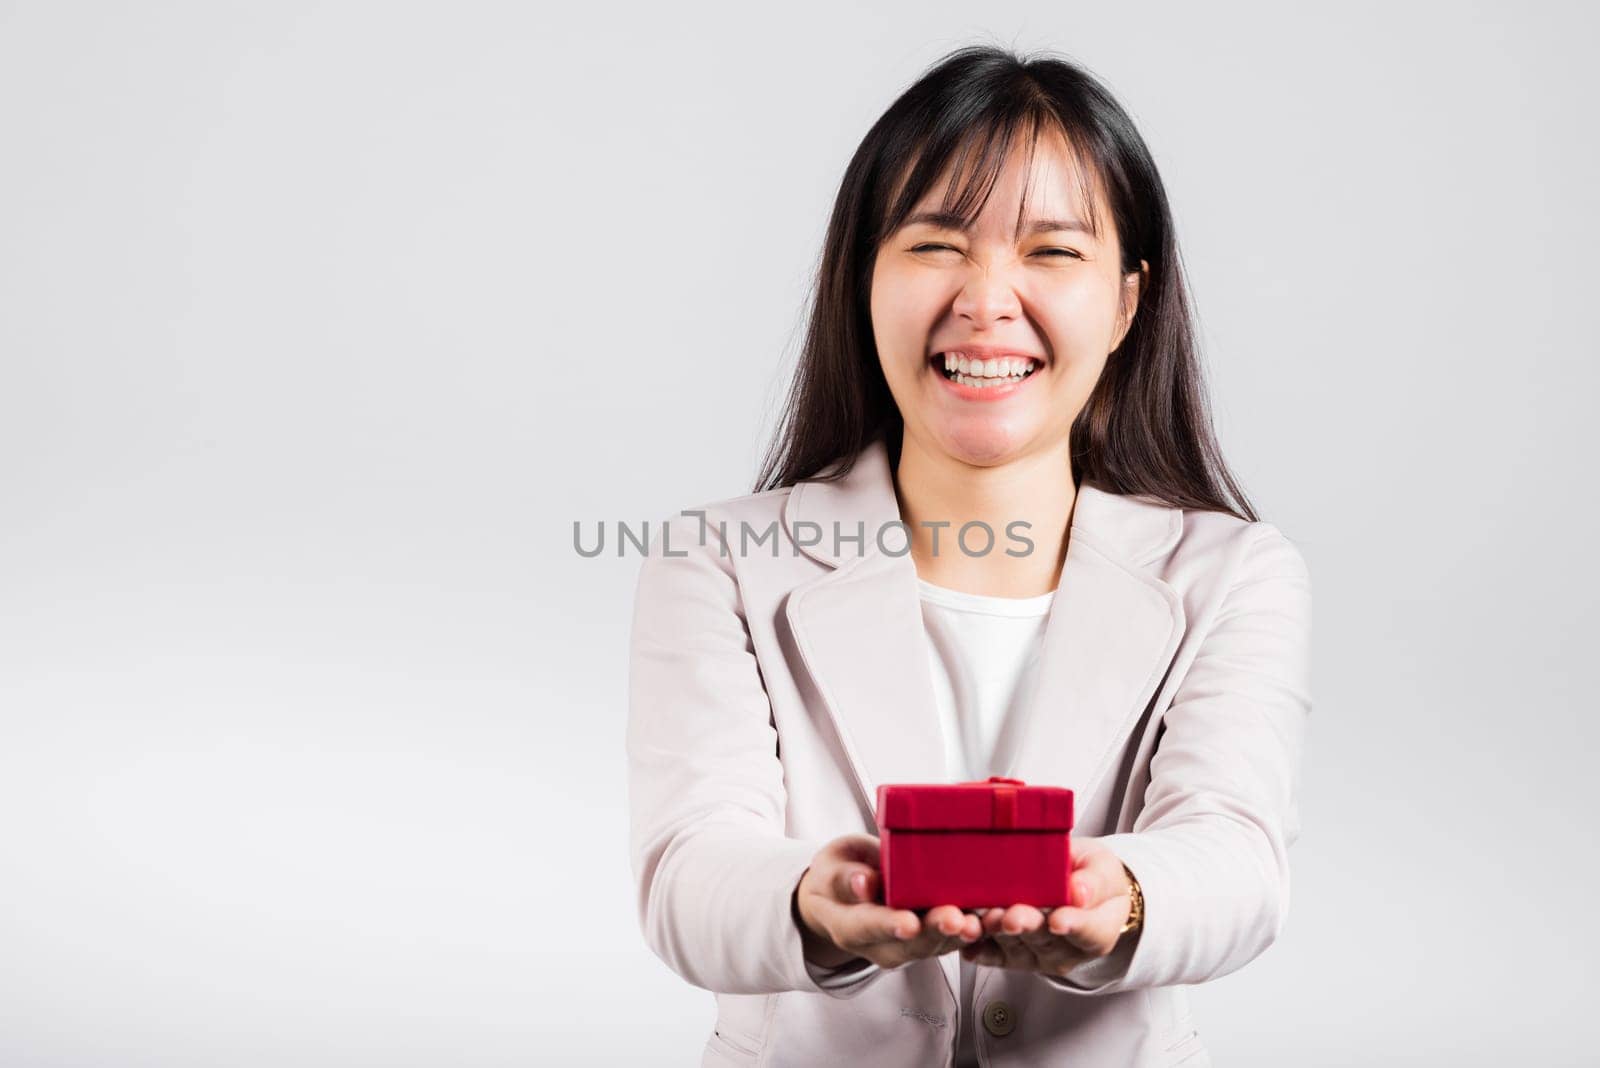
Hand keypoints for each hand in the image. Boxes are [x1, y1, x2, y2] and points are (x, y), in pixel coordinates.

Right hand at [793, 834, 982, 970]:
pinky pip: (950, 937)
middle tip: (955, 919)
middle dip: (935, 931)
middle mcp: (879, 943)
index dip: (888, 925)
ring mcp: (906, 945)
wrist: (846, 891)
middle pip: (909, 942)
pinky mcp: (929, 938)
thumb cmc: (838, 874)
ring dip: (959, 934)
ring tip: (978, 920)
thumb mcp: (831, 867)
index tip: (907, 922)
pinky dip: (971, 927)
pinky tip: (990, 916)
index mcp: (847, 925)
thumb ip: (843, 877)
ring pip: (936, 944)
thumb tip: (862, 883)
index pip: (866, 928)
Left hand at [959, 835, 1137, 978]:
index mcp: (1096, 930)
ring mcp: (1035, 955)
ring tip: (987, 918)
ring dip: (997, 934)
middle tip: (1013, 917)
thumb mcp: (1101, 868)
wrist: (1073, 887)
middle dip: (1026, 926)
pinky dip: (976, 947)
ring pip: (1014, 947)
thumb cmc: (1088, 876)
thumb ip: (1094, 881)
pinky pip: (991, 955)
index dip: (1073, 925)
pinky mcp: (1008, 955)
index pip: (1087, 931)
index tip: (1059, 921)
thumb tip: (1079, 892)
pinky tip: (966, 939)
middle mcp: (1065, 950)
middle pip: (1044, 940)